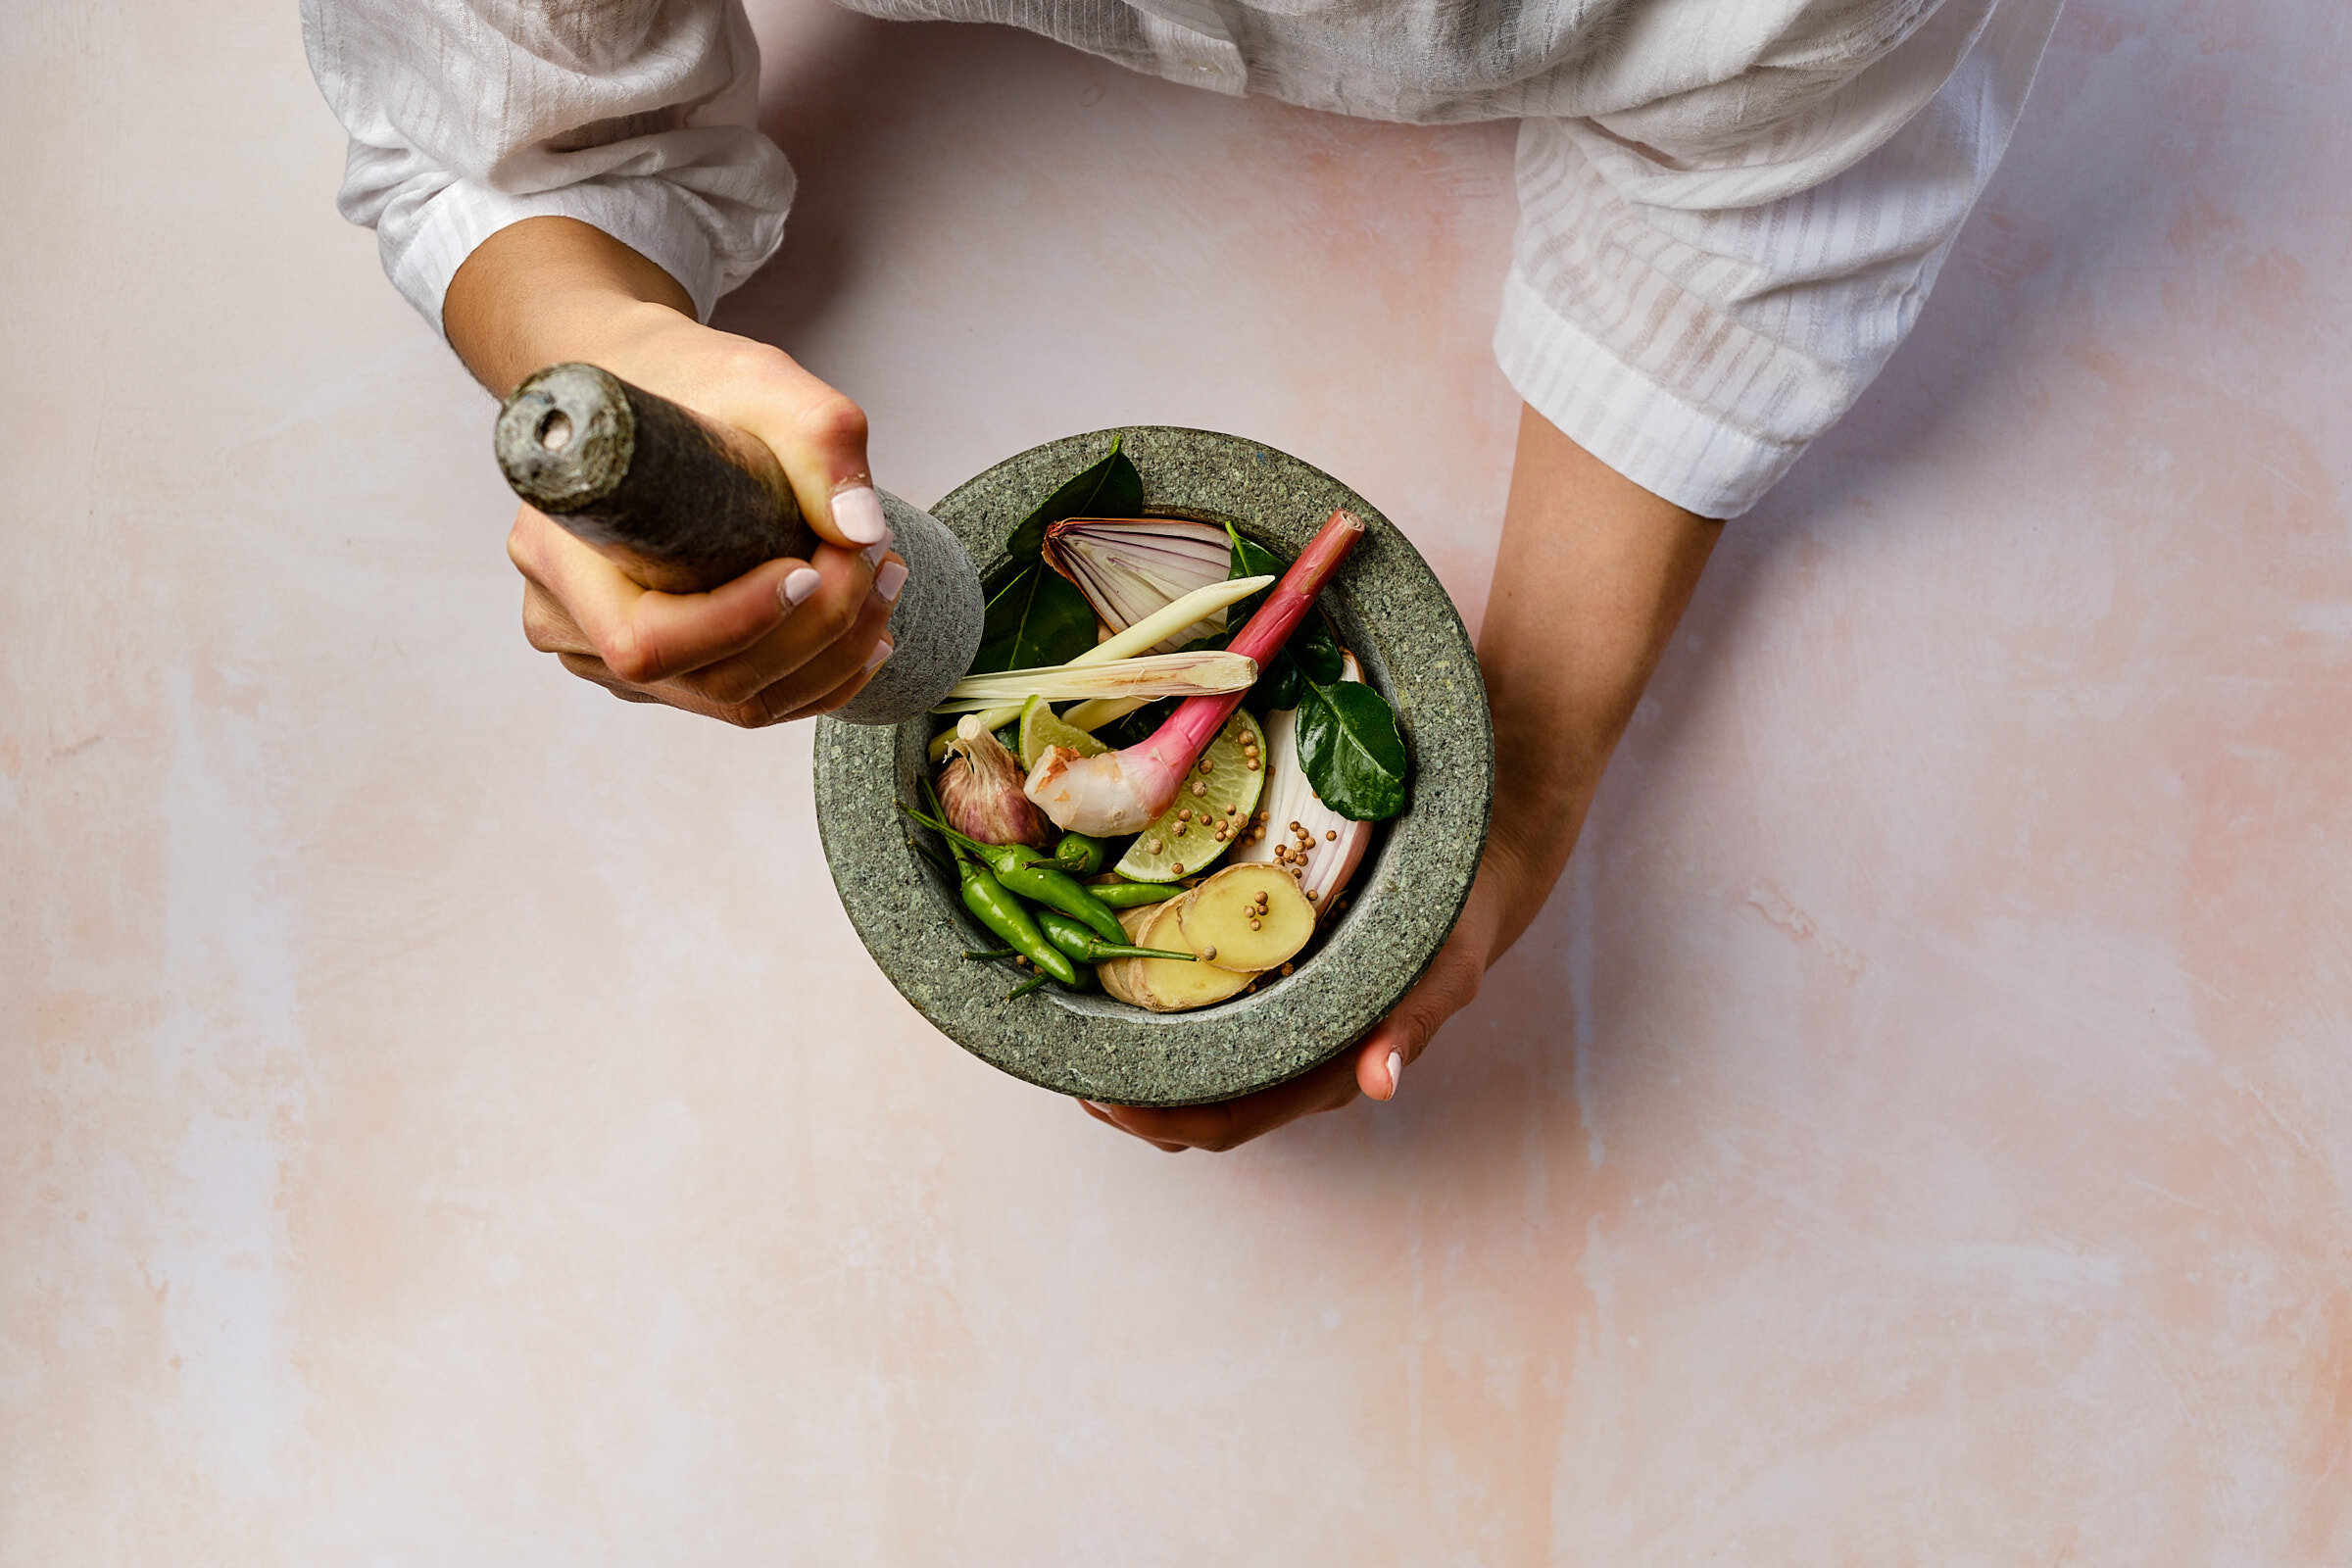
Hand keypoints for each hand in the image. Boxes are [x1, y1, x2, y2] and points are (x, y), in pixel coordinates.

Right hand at [447, 217, 905, 723]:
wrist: (652, 393)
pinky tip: (867, 634)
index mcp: (561, 549)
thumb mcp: (757, 381)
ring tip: (884, 587)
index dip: (738, 623)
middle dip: (814, 634)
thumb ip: (817, 438)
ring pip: (733, 700)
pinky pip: (741, 698)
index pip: (646, 641)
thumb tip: (860, 529)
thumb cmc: (684, 382)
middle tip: (877, 564)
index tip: (811, 567)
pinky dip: (817, 676)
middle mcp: (568, 619)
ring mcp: (607, 655)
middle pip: (705, 679)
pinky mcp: (659, 668)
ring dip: (830, 659)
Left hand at [1076, 403, 1724, 1153]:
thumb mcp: (1443, 961)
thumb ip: (1412, 1021)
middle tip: (1068, 1055)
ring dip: (1141, 1056)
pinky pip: (1212, 1012)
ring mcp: (1288, 1019)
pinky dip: (1163, 1007)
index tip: (1096, 1091)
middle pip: (1198, 1104)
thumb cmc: (1460, 914)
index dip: (1157, 1119)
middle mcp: (1301, 1052)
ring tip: (1080, 1015)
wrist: (1488, 855)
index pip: (1227, 1119)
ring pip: (1200, 1063)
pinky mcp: (1281, 978)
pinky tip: (1126, 970)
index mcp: (1329, 1063)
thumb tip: (1380, 1085)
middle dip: (1132, 1093)